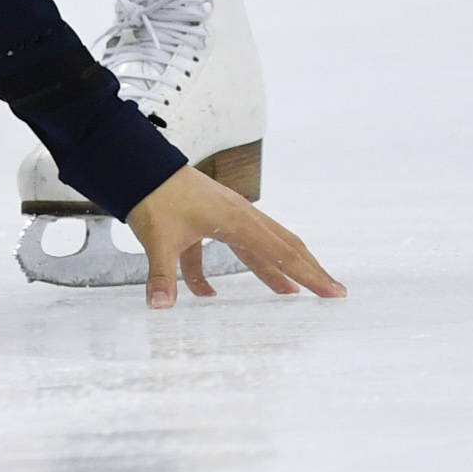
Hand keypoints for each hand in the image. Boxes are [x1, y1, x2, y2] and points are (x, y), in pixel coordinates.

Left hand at [123, 166, 346, 308]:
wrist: (138, 165)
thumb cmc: (154, 197)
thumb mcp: (158, 240)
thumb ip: (163, 276)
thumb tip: (160, 307)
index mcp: (237, 221)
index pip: (282, 254)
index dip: (309, 275)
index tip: (334, 291)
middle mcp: (239, 216)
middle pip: (283, 246)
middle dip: (307, 269)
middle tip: (332, 290)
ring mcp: (225, 215)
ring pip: (259, 246)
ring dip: (274, 270)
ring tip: (291, 293)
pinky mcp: (208, 218)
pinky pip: (221, 248)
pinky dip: (215, 273)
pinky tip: (206, 295)